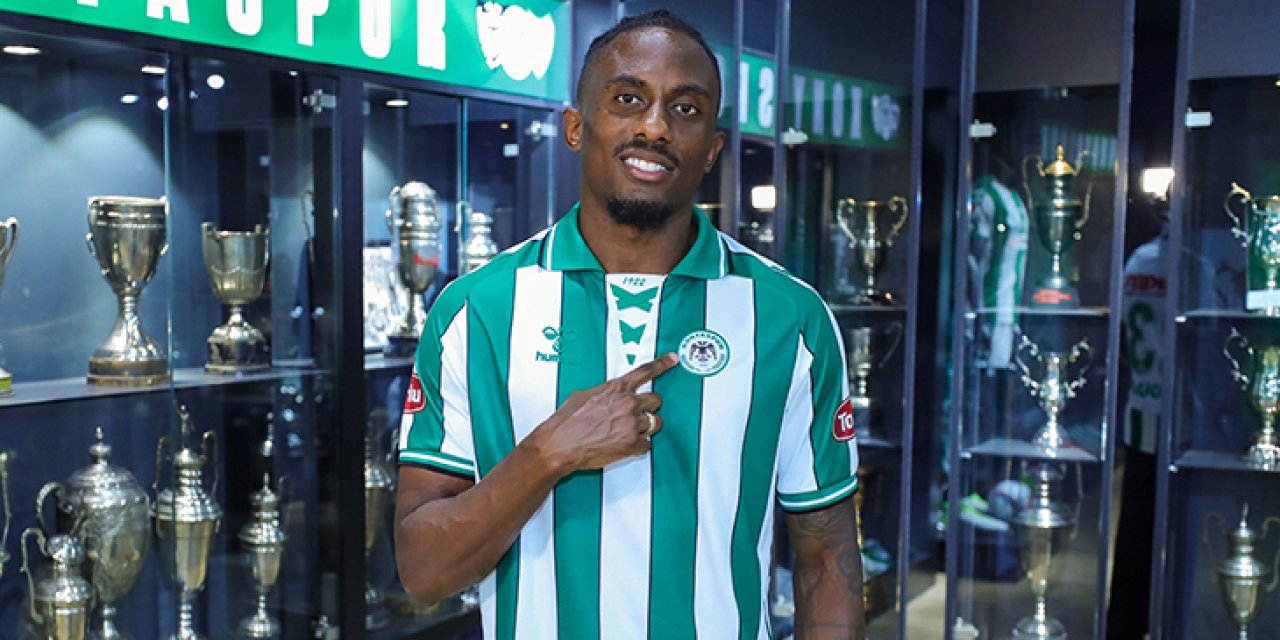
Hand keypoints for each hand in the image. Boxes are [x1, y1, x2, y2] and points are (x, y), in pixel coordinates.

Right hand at [533, 353, 678, 471]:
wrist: (560, 445)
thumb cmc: (566, 422)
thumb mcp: (584, 395)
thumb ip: (605, 392)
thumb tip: (609, 395)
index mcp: (616, 388)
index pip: (645, 371)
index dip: (662, 364)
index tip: (673, 359)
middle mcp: (627, 403)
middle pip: (656, 400)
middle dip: (649, 407)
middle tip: (638, 414)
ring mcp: (632, 424)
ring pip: (656, 423)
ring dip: (646, 427)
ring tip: (628, 432)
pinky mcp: (632, 444)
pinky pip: (647, 444)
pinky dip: (639, 446)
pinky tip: (624, 445)